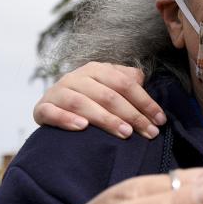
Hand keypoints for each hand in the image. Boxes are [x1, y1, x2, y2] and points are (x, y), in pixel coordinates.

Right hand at [34, 62, 164, 139]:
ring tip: (125, 133)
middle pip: (108, 95)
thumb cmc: (90, 98)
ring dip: (106, 119)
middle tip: (149, 133)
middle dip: (132, 115)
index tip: (160, 120)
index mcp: (96, 70)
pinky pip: (52, 113)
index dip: (145, 102)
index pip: (125, 84)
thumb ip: (126, 81)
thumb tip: (141, 78)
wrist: (54, 106)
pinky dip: (67, 120)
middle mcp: (76, 77)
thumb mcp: (109, 86)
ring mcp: (58, 92)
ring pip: (83, 104)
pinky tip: (83, 128)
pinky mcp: (42, 108)